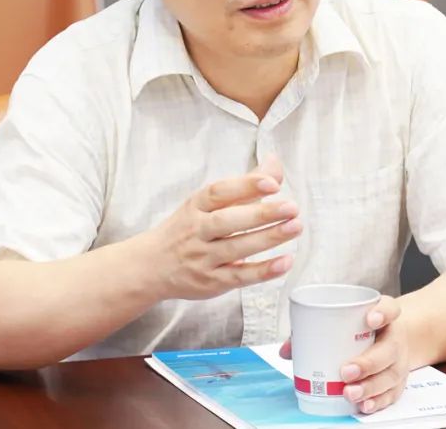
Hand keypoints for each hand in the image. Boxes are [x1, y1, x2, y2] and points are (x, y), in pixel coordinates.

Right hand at [146, 156, 300, 300]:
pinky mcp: (212, 282)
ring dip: (268, 238)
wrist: (151, 266)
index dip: (245, 186)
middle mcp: (197, 231)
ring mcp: (203, 258)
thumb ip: (245, 185)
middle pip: (227, 221)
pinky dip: (263, 271)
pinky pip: (240, 277)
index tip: (271, 183)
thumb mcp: (208, 203)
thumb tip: (274, 163)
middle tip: (291, 207)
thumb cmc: (187, 229)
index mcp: (195, 206)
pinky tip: (285, 262)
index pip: (218, 192)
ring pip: (236, 248)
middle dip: (261, 214)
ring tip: (295, 227)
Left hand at [276, 297, 408, 413]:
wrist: (390, 339)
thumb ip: (314, 329)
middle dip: (368, 363)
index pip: (390, 309)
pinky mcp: (397, 383)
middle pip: (389, 349)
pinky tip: (363, 405)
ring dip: (369, 387)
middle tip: (346, 371)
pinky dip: (377, 401)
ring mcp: (398, 362)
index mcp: (383, 316)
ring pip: (390, 375)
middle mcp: (394, 338)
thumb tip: (287, 350)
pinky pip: (391, 394)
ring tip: (349, 393)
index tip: (369, 319)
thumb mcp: (344, 320)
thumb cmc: (360, 328)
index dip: (382, 314)